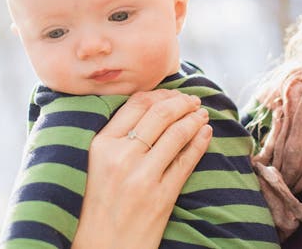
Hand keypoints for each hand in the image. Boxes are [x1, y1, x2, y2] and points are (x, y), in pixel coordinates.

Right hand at [72, 89, 212, 248]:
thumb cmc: (97, 207)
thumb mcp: (95, 166)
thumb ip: (115, 139)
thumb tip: (148, 109)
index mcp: (101, 145)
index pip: (136, 105)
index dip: (160, 94)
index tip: (172, 94)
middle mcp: (121, 156)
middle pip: (159, 114)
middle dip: (181, 102)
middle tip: (193, 100)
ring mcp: (143, 177)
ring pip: (177, 134)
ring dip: (194, 119)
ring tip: (202, 114)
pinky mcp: (162, 196)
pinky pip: (187, 161)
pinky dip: (200, 143)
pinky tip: (206, 133)